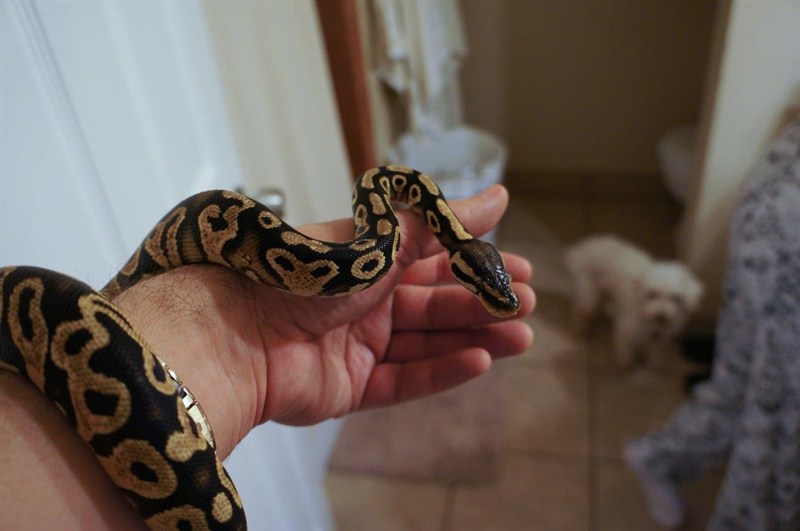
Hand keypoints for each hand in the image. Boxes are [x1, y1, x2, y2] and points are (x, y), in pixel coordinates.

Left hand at [113, 185, 534, 457]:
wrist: (237, 328)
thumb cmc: (307, 272)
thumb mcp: (383, 240)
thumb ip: (440, 225)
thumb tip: (499, 195)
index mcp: (367, 261)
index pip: (433, 263)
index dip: (476, 266)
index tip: (520, 268)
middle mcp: (363, 302)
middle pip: (434, 305)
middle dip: (482, 304)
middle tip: (527, 304)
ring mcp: (356, 347)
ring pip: (426, 343)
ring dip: (474, 338)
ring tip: (521, 337)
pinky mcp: (349, 387)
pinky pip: (403, 381)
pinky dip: (441, 371)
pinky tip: (479, 361)